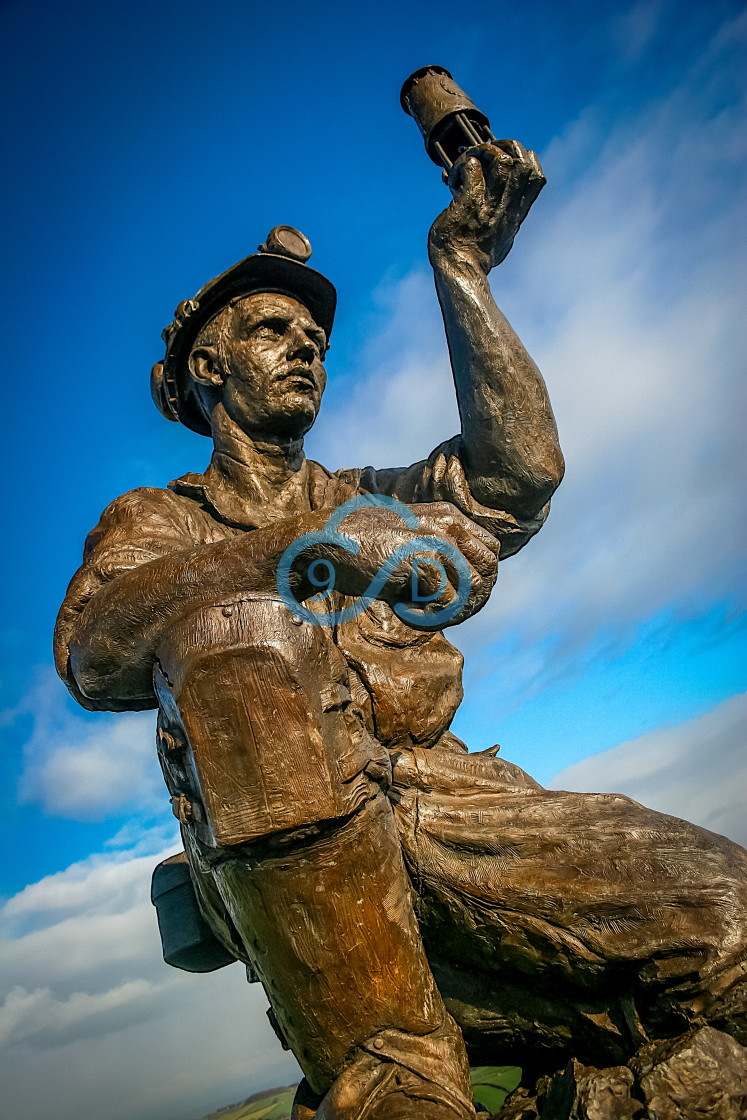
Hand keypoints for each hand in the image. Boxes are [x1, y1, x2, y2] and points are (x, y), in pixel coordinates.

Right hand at [327, 501, 499, 626]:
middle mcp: (448, 524)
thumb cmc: (360, 544)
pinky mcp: (423, 563)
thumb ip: (435, 551)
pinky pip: (449, 602)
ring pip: (474, 588)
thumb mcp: (406, 537)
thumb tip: (463, 585)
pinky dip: (429, 614)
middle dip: (472, 597)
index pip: (490, 549)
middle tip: (440, 609)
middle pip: (488, 569)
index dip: (479, 577)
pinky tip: (404, 608)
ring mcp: (437, 542)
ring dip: (452, 608)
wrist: (325, 542)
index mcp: (447, 515)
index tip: (454, 596)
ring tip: (421, 609)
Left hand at [428, 139, 544, 273]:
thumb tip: (510, 215)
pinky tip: (454, 177)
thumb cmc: (474, 260)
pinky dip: (464, 164)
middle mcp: (507, 207)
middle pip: (524, 164)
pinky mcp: (469, 205)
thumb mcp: (502, 240)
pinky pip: (473, 170)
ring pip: (503, 162)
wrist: (460, 273)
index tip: (507, 157)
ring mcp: (489, 205)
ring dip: (485, 151)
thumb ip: (508, 222)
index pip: (536, 176)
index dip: (525, 158)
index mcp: (516, 213)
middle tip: (488, 150)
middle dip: (508, 146)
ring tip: (470, 159)